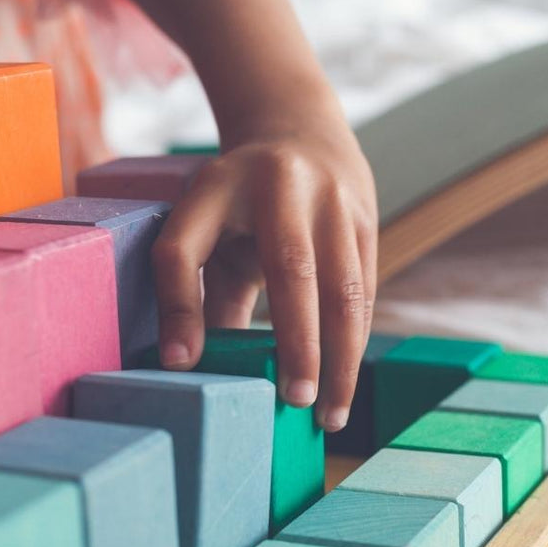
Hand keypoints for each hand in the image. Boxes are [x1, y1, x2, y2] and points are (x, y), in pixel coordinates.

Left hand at [152, 117, 377, 432]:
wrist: (301, 133)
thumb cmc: (238, 202)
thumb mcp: (205, 226)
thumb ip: (195, 289)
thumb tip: (186, 365)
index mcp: (218, 185)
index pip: (185, 248)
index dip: (180, 304)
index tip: (181, 363)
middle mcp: (282, 185)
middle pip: (291, 269)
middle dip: (298, 342)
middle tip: (295, 401)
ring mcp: (334, 199)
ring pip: (345, 287)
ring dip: (342, 357)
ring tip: (330, 414)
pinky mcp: (366, 221)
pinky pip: (364, 292)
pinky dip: (355, 342)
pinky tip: (343, 385)